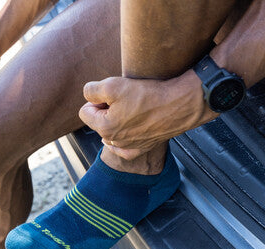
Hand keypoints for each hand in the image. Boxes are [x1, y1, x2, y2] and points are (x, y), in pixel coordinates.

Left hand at [78, 70, 218, 159]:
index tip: (111, 94)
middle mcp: (115, 141)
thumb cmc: (148, 95)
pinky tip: (131, 129)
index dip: (95, 99)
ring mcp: (129, 146)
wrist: (179, 105)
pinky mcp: (143, 147)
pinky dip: (126, 138)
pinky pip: (125, 147)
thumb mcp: (112, 85)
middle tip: (125, 99)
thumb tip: (88, 96)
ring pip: (112, 131)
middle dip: (106, 109)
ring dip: (118, 119)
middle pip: (99, 121)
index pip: (84, 111)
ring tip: (134, 108)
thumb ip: (91, 90)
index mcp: (104, 127)